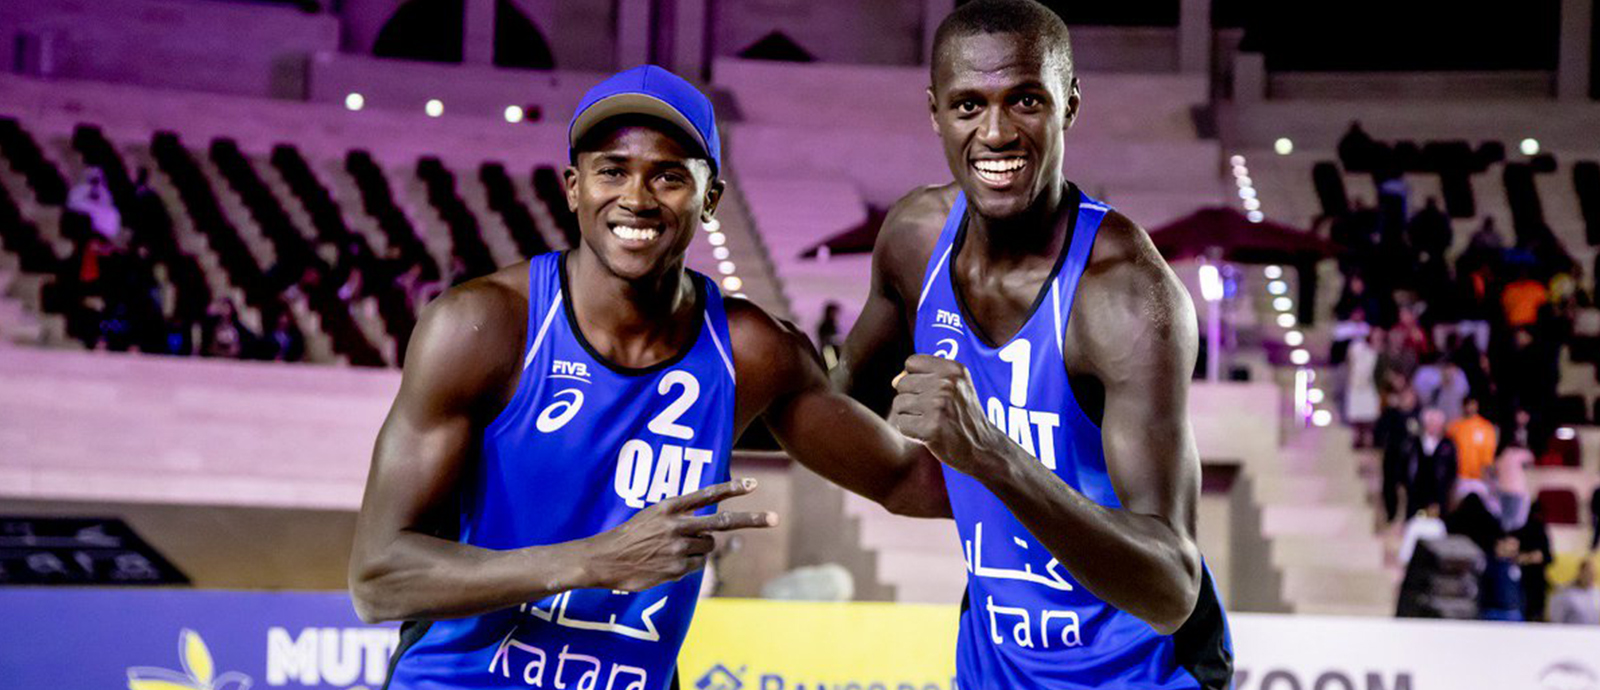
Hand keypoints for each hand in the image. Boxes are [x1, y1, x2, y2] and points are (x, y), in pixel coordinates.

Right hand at [583, 478, 776, 591]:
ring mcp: (678, 547)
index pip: (706, 494)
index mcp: (669, 507)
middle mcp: (677, 525)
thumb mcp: (651, 516)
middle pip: (723, 522)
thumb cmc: (629, 536)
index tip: (753, 485)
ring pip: (707, 546)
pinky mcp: (676, 568)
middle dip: (752, 520)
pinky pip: (696, 566)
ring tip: (673, 549)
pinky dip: (687, 565)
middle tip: (775, 518)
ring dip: (699, 548)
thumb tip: (708, 529)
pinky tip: (666, 563)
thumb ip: (679, 517)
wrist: (604, 559)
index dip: (731, 489)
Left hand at [890, 354, 1004, 474]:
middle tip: (933, 410)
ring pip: (899, 403)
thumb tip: (895, 380)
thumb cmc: (960, 414)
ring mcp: (939, 406)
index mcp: (953, 369)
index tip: (931, 391)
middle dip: (911, 398)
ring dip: (910, 415)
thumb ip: (923, 376)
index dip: (915, 378)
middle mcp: (947, 384)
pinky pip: (901, 424)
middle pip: (902, 383)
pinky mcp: (931, 428)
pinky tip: (928, 433)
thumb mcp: (953, 385)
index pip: (911, 362)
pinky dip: (910, 431)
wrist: (982, 447)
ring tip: (930, 421)